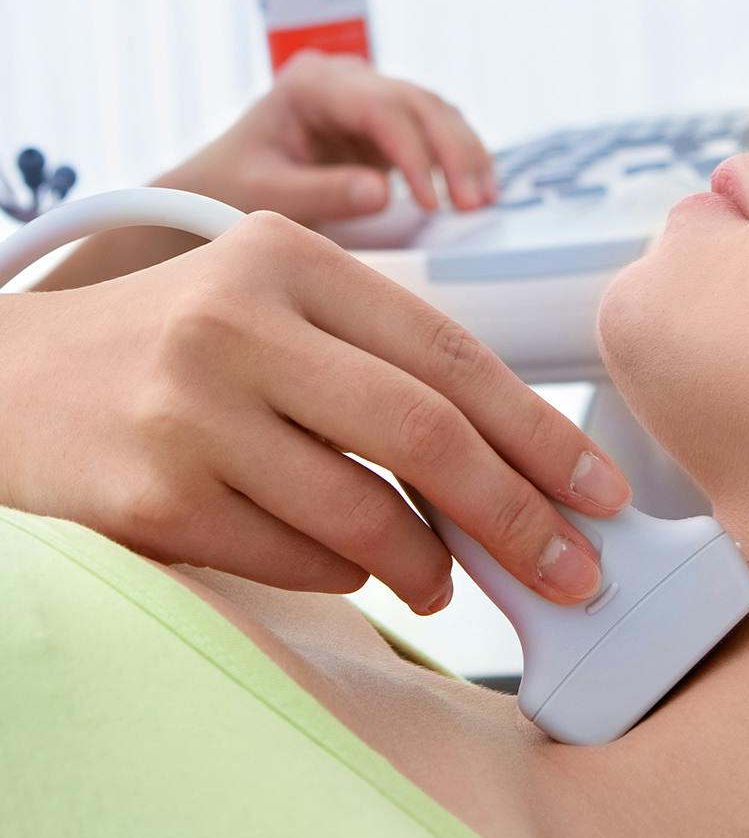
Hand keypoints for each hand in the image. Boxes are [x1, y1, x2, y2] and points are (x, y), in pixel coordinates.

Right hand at [3, 213, 631, 611]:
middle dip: (518, 513)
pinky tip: (352, 568)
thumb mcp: (275, 308)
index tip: (600, 492)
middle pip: (426, 433)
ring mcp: (190, 410)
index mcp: (289, 258)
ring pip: (365, 513)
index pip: (451, 351)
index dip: (540, 431)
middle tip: (571, 567)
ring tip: (445, 580)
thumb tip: (511, 467)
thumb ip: (381, 363)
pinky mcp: (152, 496)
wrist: (11, 383)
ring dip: (430, 564)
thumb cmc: (178, 347)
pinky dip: (345, 575)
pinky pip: (296, 558)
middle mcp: (239, 321)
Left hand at [162, 51, 498, 223]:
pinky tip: (479, 189)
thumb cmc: (227, 187)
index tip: (433, 204)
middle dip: (453, 152)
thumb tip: (384, 194)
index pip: (380, 108)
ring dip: (465, 154)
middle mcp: (346, 80)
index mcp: (311, 84)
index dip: (414, 153)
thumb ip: (321, 194)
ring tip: (485, 201)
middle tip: (475, 204)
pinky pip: (435, 131)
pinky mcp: (385, 125)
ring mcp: (369, 98)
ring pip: (436, 112)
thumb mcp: (264, 195)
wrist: (214, 187)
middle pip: (419, 103)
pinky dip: (459, 158)